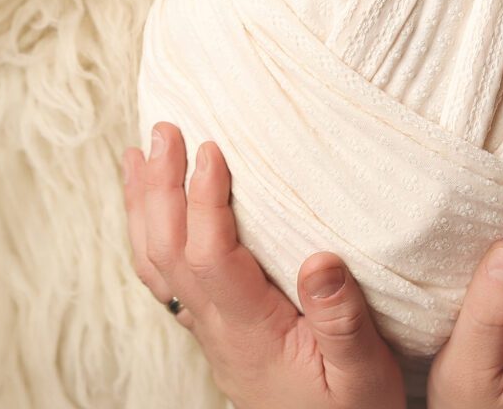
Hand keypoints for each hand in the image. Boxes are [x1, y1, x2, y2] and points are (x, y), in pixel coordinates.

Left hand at [122, 123, 405, 408]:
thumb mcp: (365, 374)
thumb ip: (343, 321)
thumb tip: (320, 260)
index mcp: (250, 332)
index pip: (209, 259)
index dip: (204, 202)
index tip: (210, 149)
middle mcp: (216, 327)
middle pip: (169, 251)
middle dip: (161, 187)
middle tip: (163, 129)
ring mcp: (206, 326)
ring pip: (156, 261)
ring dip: (144, 204)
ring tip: (137, 154)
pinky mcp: (210, 324)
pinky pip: (163, 272)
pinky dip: (149, 230)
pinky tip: (150, 205)